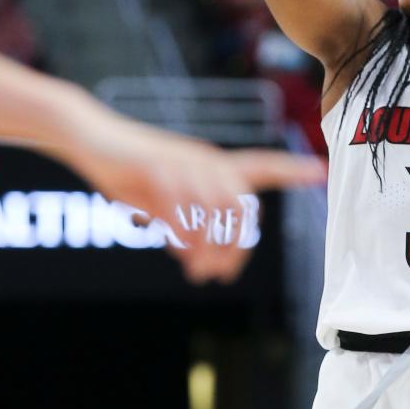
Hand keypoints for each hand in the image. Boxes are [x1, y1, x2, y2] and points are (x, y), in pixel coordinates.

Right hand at [61, 101, 325, 283]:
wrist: (89, 134)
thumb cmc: (126, 168)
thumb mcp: (158, 196)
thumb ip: (180, 220)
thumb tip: (194, 255)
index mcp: (209, 162)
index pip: (259, 164)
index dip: (290, 170)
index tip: (320, 172)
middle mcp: (202, 160)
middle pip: (240, 203)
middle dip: (238, 244)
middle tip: (225, 274)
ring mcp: (179, 163)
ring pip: (214, 210)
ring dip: (212, 247)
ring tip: (203, 274)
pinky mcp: (154, 171)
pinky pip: (181, 210)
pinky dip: (185, 237)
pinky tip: (182, 256)